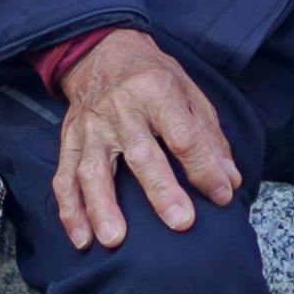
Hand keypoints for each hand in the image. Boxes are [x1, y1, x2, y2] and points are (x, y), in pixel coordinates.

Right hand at [44, 26, 241, 251]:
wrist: (100, 52)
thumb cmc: (153, 76)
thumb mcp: (190, 92)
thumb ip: (209, 137)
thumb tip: (230, 180)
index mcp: (156, 92)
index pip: (184, 135)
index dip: (204, 168)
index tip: (222, 196)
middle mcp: (120, 110)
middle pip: (140, 155)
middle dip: (161, 191)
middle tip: (181, 223)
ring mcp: (90, 128)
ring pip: (92, 170)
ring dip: (101, 207)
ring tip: (114, 240)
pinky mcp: (68, 141)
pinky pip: (64, 178)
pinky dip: (69, 210)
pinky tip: (82, 238)